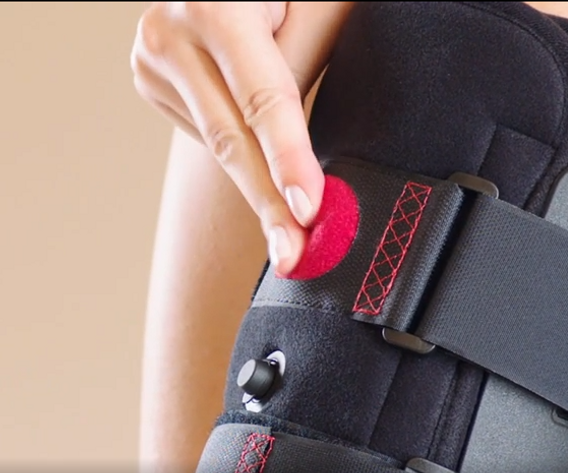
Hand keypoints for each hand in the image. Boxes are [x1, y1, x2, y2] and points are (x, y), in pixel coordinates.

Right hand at [131, 2, 354, 274]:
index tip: (308, 211)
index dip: (288, 160)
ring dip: (254, 186)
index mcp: (216, 6)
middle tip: (291, 253)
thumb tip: (316, 152)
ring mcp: (152, 61)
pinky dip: (234, 151)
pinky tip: (251, 147)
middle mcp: (170, 33)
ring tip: (284, 225)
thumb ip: (312, 62)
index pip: (262, 100)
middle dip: (266, 203)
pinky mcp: (150, 81)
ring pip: (215, 144)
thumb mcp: (311, 4)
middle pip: (229, 138)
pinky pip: (202, 133)